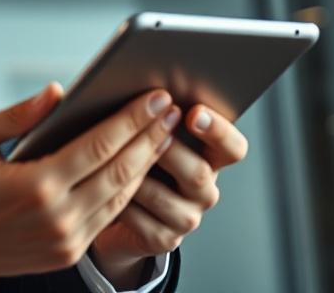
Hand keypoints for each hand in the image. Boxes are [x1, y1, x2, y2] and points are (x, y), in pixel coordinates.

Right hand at [0, 84, 181, 285]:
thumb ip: (19, 114)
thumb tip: (58, 92)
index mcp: (35, 185)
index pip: (99, 146)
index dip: (132, 120)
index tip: (154, 99)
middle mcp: (58, 217)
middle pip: (120, 172)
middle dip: (150, 138)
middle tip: (171, 111)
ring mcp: (65, 240)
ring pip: (120, 198)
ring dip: (145, 165)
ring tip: (162, 135)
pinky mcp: (66, 254)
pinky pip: (107, 218)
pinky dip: (126, 191)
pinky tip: (136, 169)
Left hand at [90, 105, 248, 286]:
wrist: (112, 206)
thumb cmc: (128, 155)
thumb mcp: (144, 132)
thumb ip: (152, 114)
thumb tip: (143, 92)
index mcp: (208, 158)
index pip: (233, 147)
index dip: (219, 131)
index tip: (193, 112)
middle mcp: (204, 189)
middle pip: (199, 172)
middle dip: (169, 151)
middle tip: (146, 133)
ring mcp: (186, 218)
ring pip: (164, 197)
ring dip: (135, 176)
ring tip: (111, 159)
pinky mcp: (163, 240)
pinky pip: (140, 220)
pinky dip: (119, 202)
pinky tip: (100, 188)